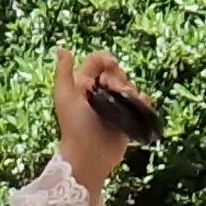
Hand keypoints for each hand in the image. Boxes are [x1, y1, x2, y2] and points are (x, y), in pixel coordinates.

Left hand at [55, 50, 146, 193]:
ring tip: (127, 100)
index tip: (111, 65)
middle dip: (119, 77)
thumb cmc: (75, 127)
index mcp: (83, 85)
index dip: (105, 59)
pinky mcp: (127, 118)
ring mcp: (114, 106)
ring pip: (129, 86)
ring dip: (131, 89)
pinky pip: (140, 103)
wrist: (90, 156)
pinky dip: (143, 101)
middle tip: (116, 91)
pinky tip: (142, 103)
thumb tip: (62, 49)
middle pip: (116, 73)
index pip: (97, 62)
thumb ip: (63, 73)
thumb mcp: (65, 97)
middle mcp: (99, 93)